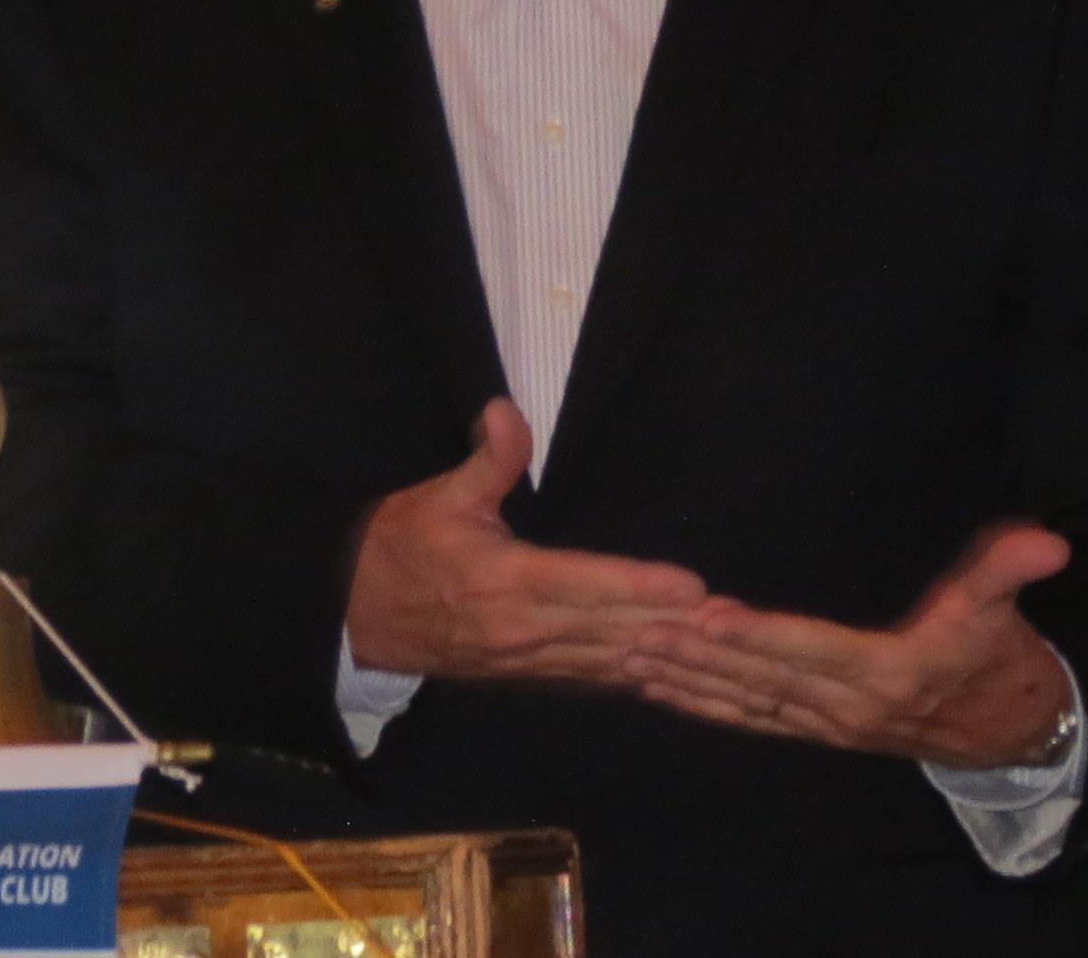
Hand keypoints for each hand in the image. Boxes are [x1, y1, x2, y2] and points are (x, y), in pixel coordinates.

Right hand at [346, 397, 705, 682]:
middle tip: (734, 623)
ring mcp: (528, 662)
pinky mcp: (527, 676)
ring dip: (665, 656)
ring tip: (719, 650)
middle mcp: (524, 631)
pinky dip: (634, 676)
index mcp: (506, 582)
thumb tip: (504, 409)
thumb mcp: (440, 495)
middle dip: (674, 628)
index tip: (692, 587)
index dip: (642, 586)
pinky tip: (670, 673)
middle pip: (613, 631)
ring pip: (610, 661)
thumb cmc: (400, 547)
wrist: (354, 616)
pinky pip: (592, 678)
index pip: (588, 585)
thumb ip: (486, 459)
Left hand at [622, 522, 1072, 768]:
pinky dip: (702, 705)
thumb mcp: (1001, 607)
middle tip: (638, 632)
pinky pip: (748, 719)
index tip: (706, 616)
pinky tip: (658, 689)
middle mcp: (846, 708)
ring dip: (686, 684)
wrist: (1008, 728)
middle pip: (759, 680)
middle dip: (696, 658)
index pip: (808, 649)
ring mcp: (825, 725)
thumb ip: (1008, 569)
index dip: (757, 635)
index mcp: (885, 672)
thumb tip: (1044, 542)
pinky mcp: (813, 729)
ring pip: (743, 704)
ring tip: (630, 658)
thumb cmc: (993, 653)